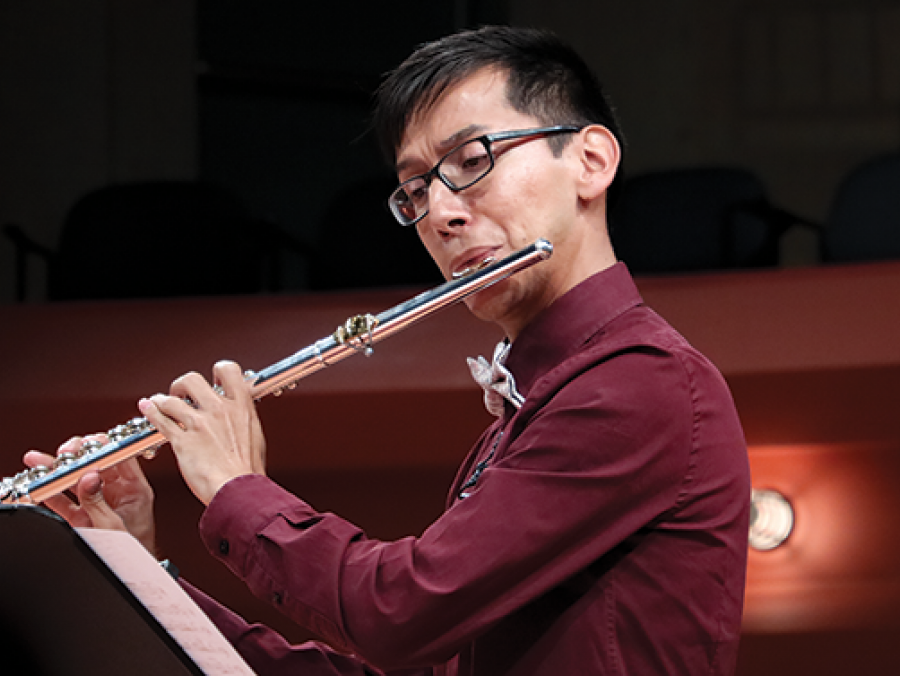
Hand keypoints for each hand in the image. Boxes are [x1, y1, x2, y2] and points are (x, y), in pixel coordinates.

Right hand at [23, 434, 156, 554]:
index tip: (88, 444)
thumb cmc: (134, 552)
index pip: (121, 457)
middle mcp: (118, 492)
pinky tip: (40, 486)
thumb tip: (89, 476)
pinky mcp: (83, 516)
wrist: (129, 576)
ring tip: (40, 460)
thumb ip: (99, 502)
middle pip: (96, 463)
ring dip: (59, 469)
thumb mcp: (115, 526)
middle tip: (65, 453)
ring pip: (77, 479)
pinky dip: (51, 493)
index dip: (103, 446)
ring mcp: (99, 502)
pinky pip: (65, 500)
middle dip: (78, 454)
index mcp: (135, 488)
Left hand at [138, 360, 265, 505]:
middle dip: (183, 385)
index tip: (211, 380)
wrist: (239, 490)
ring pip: (171, 399)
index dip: (216, 371)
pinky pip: (160, 419)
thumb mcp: (254, 435)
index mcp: (241, 406)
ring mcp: (199, 424)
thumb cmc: (248, 470)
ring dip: (162, 400)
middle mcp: (219, 410)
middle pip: (193, 379)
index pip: (228, 370)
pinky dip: (150, 411)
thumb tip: (238, 414)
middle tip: (181, 394)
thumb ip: (243, 419)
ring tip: (160, 403)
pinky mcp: (182, 440)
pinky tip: (147, 408)